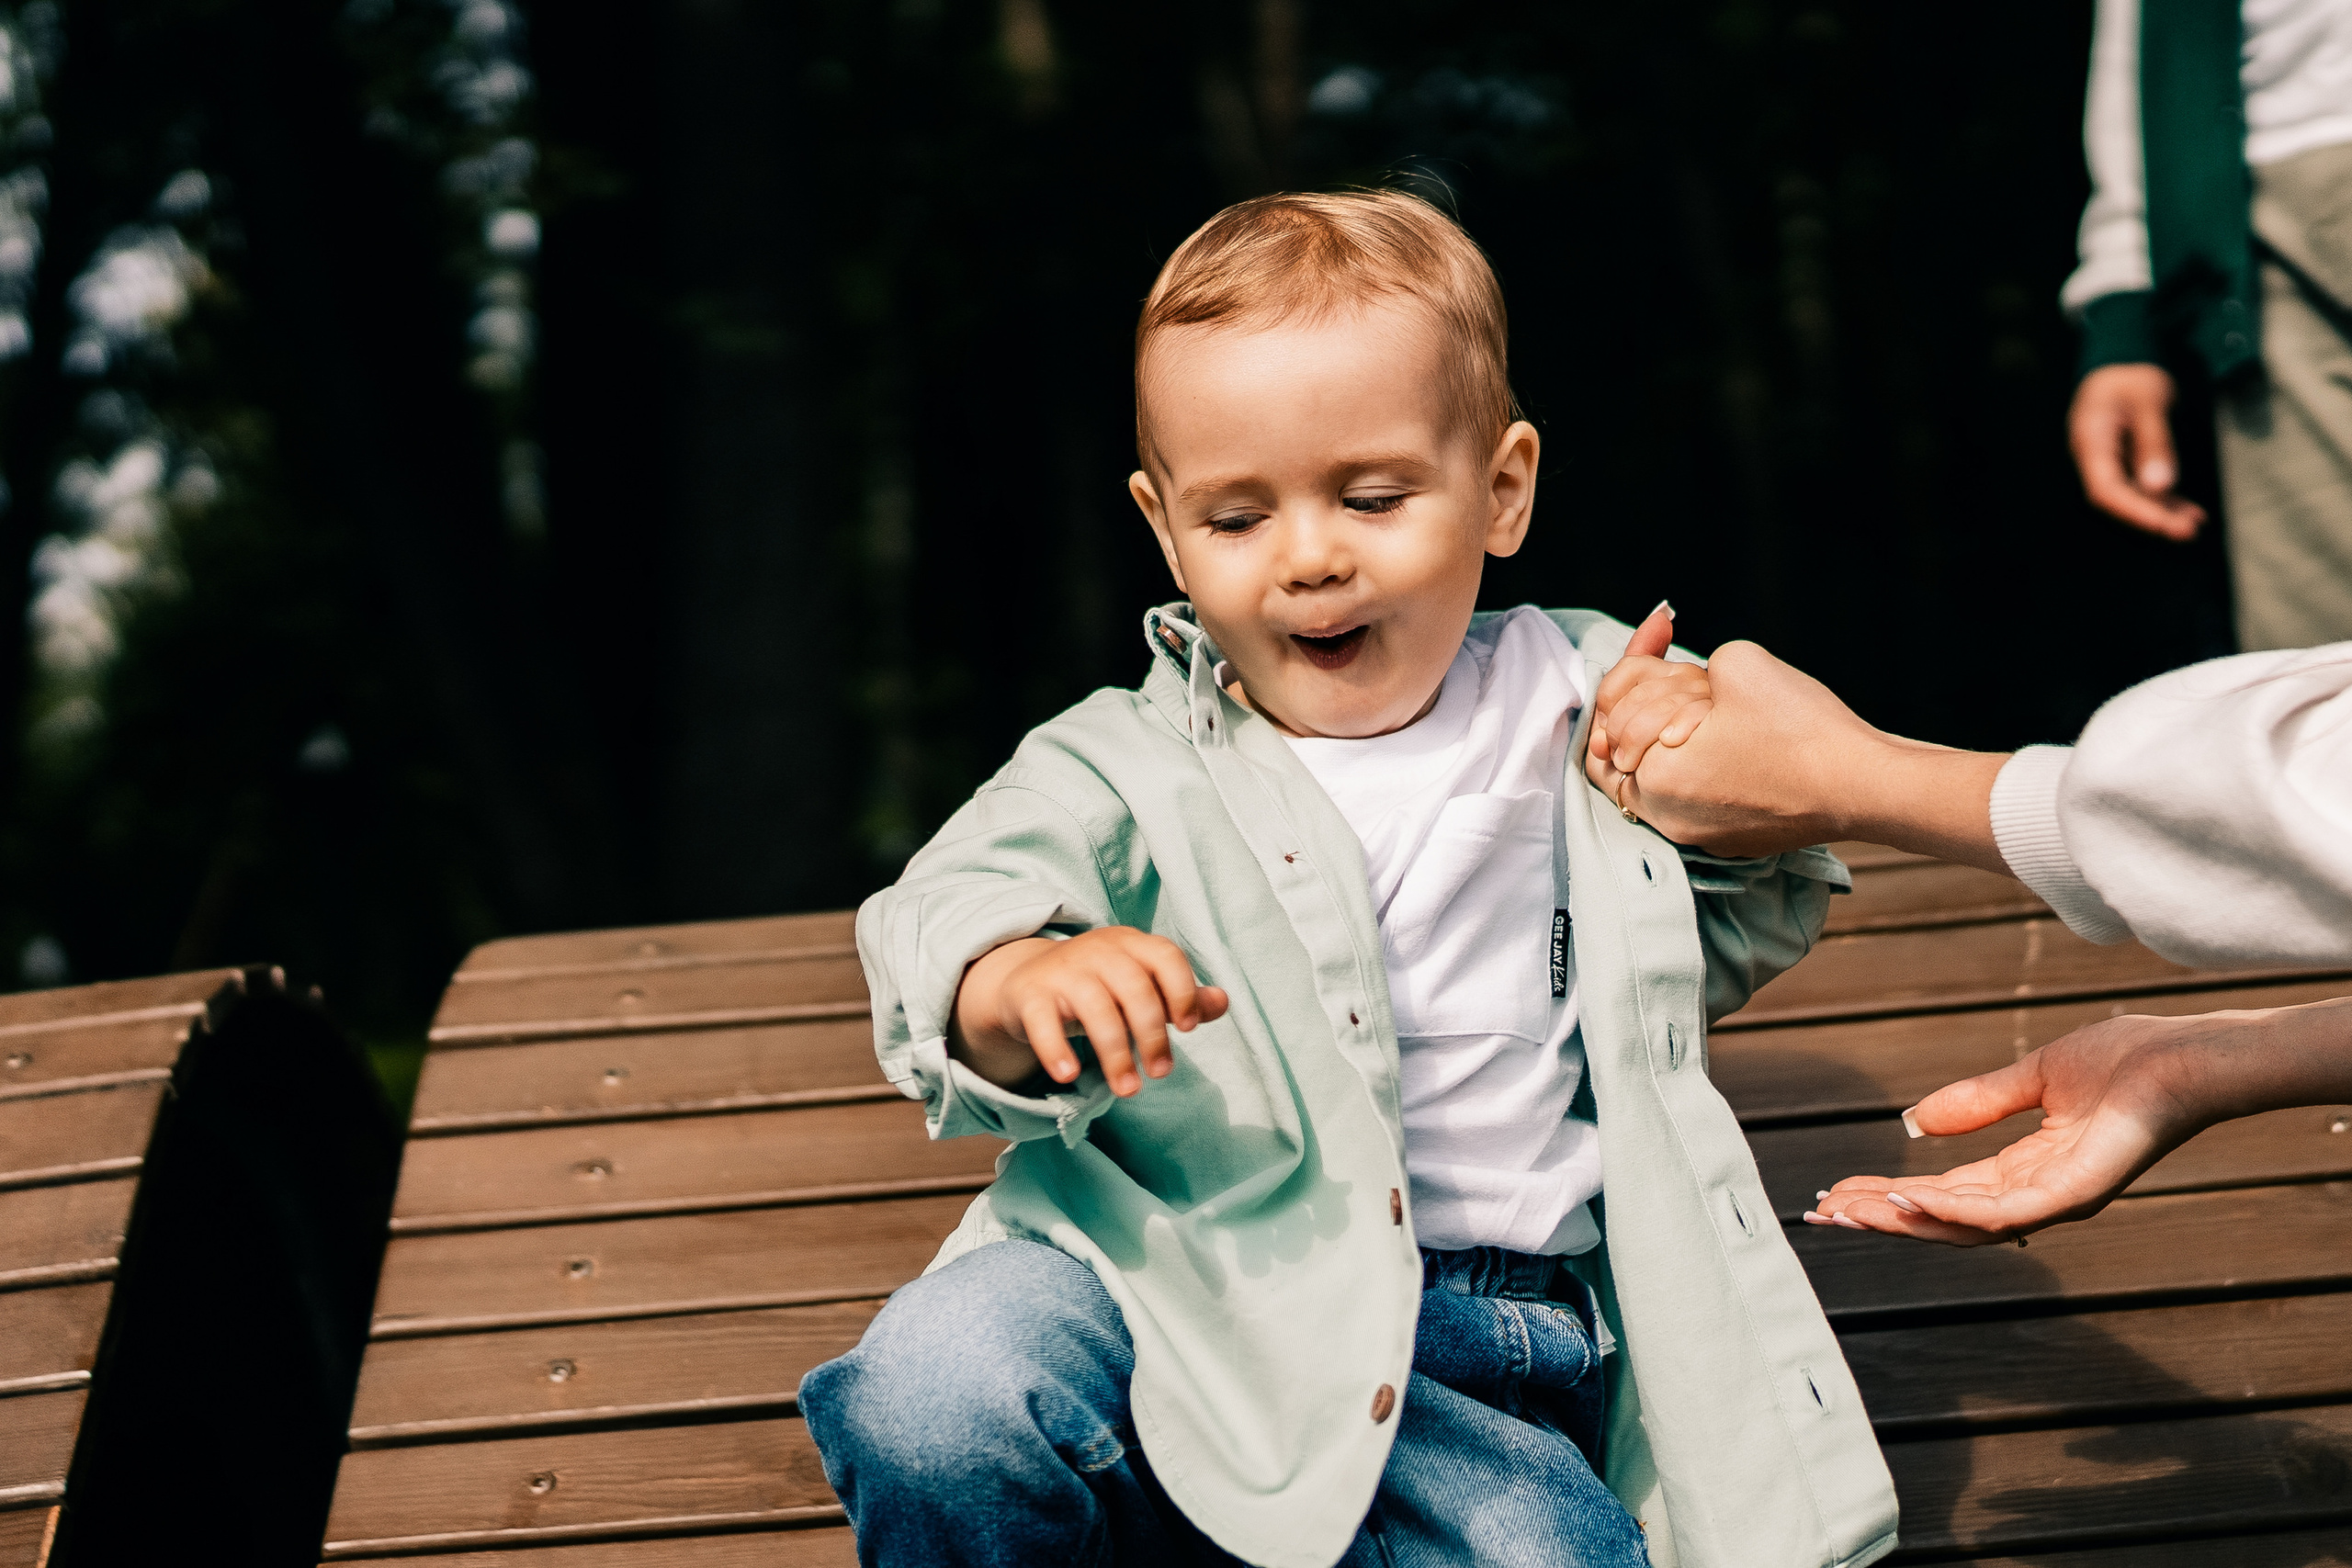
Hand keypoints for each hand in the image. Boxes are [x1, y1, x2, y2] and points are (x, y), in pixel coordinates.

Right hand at [950, 927, 1229, 1096]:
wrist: (1027, 979)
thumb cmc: (1099, 986)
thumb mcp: (1140, 986)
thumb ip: (1182, 996)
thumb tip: (1223, 1002)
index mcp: (1132, 945)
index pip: (1165, 956)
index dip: (1182, 990)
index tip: (1189, 1028)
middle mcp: (1098, 951)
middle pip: (1134, 988)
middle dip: (1152, 1035)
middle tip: (1161, 1073)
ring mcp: (1062, 971)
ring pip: (1095, 1009)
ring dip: (1115, 1054)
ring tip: (1128, 1090)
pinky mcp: (1030, 995)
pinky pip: (1043, 1021)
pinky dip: (1055, 1049)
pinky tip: (1069, 1075)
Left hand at [1585, 633, 2011, 871]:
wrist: (1865, 787)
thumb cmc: (1801, 729)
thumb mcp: (1736, 663)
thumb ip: (1682, 668)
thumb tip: (1677, 686)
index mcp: (1653, 777)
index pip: (1605, 720)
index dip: (1628, 674)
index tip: (1658, 636)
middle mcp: (1665, 816)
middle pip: (1628, 741)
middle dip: (1652, 695)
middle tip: (1693, 668)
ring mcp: (1697, 831)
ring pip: (1660, 765)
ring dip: (1677, 722)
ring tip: (1715, 694)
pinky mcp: (1729, 836)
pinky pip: (1694, 789)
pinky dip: (1701, 754)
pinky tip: (1729, 726)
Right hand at [1808, 995, 2351, 1245]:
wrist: (2186, 1059)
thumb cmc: (2128, 1061)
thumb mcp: (2033, 1076)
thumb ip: (1977, 1102)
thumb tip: (1914, 1122)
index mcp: (2027, 1168)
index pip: (1945, 1192)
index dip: (1888, 1194)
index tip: (1836, 1191)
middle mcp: (2039, 1195)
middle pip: (1944, 1219)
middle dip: (1880, 1217)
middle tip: (1822, 1213)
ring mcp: (2058, 1199)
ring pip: (1964, 1226)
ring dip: (1901, 1220)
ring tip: (1847, 1211)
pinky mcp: (2075, 1192)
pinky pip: (2003, 1213)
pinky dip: (1949, 1211)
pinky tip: (1903, 1198)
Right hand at [2069, 363, 2206, 540]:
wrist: (2122, 365)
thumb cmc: (2131, 377)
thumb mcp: (2149, 401)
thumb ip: (2154, 442)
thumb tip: (2160, 486)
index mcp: (2090, 441)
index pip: (2105, 489)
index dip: (2132, 510)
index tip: (2162, 523)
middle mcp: (2095, 459)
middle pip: (2118, 499)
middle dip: (2152, 517)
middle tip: (2187, 531)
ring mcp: (2110, 463)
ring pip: (2133, 497)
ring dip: (2162, 512)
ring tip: (2193, 524)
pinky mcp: (2126, 464)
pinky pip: (2143, 487)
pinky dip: (2166, 500)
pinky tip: (2189, 512)